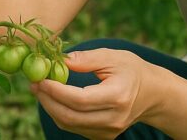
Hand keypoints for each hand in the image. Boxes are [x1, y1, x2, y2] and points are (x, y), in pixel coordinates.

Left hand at [31, 48, 160, 139]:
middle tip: (34, 83)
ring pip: (69, 124)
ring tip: (40, 89)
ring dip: (50, 107)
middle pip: (71, 116)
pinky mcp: (103, 136)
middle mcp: (113, 119)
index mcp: (118, 96)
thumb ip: (86, 59)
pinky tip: (54, 98)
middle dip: (47, 100)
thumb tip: (59, 60)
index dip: (57, 91)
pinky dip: (60, 113)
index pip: (80, 100)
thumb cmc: (132, 70)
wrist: (152, 93)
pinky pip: (75, 127)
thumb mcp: (113, 56)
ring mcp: (108, 131)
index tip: (40, 78)